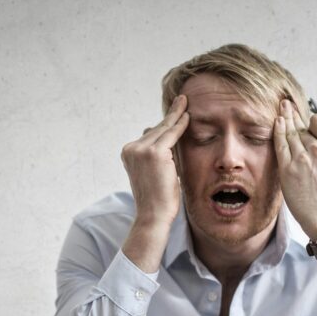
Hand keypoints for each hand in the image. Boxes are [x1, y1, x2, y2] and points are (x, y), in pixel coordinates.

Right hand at [121, 95, 188, 229]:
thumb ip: (157, 156)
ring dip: (176, 116)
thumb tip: (166, 139)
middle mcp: (131, 149)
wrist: (153, 215)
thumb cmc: (157, 199)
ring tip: (184, 102)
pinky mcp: (155, 153)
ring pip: (163, 130)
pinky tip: (187, 116)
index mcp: (128, 153)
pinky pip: (171, 135)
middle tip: (181, 100)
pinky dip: (180, 125)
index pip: (149, 135)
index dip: (163, 124)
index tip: (172, 113)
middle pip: (156, 129)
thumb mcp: (154, 173)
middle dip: (170, 117)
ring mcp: (141, 150)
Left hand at [272, 99, 316, 239]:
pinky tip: (276, 122)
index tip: (307, 119)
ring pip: (290, 132)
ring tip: (281, 108)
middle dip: (294, 114)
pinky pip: (280, 144)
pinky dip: (278, 131)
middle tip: (287, 103)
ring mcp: (302, 159)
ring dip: (284, 118)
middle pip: (302, 126)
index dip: (312, 120)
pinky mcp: (288, 169)